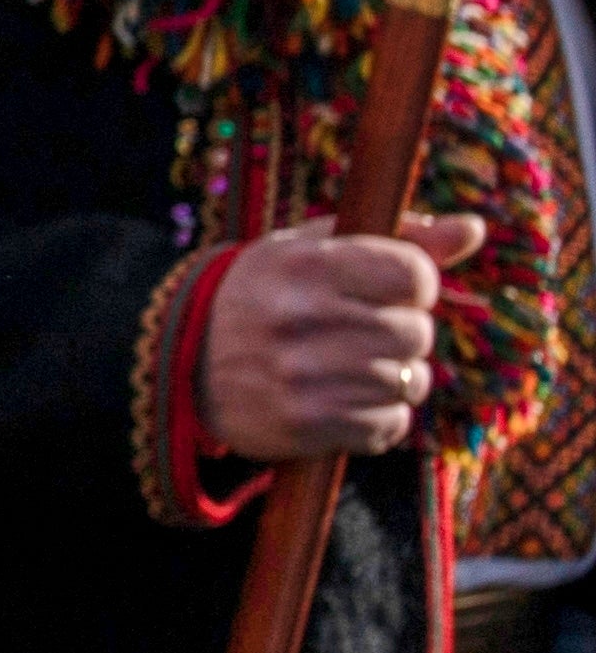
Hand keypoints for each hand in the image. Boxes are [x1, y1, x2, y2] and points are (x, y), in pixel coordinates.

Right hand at [200, 215, 482, 464]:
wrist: (180, 364)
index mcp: (303, 263)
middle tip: (360, 333)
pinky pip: (388, 425)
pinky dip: (375, 418)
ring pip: (407, 382)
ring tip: (347, 369)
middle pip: (415, 333)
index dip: (413, 285)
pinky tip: (339, 402)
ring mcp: (302, 375)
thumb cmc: (265, 297)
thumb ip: (396, 238)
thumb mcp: (313, 251)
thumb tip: (473, 227)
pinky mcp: (303, 424)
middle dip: (401, 334)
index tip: (388, 290)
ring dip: (391, 379)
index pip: (415, 275)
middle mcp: (301, 317)